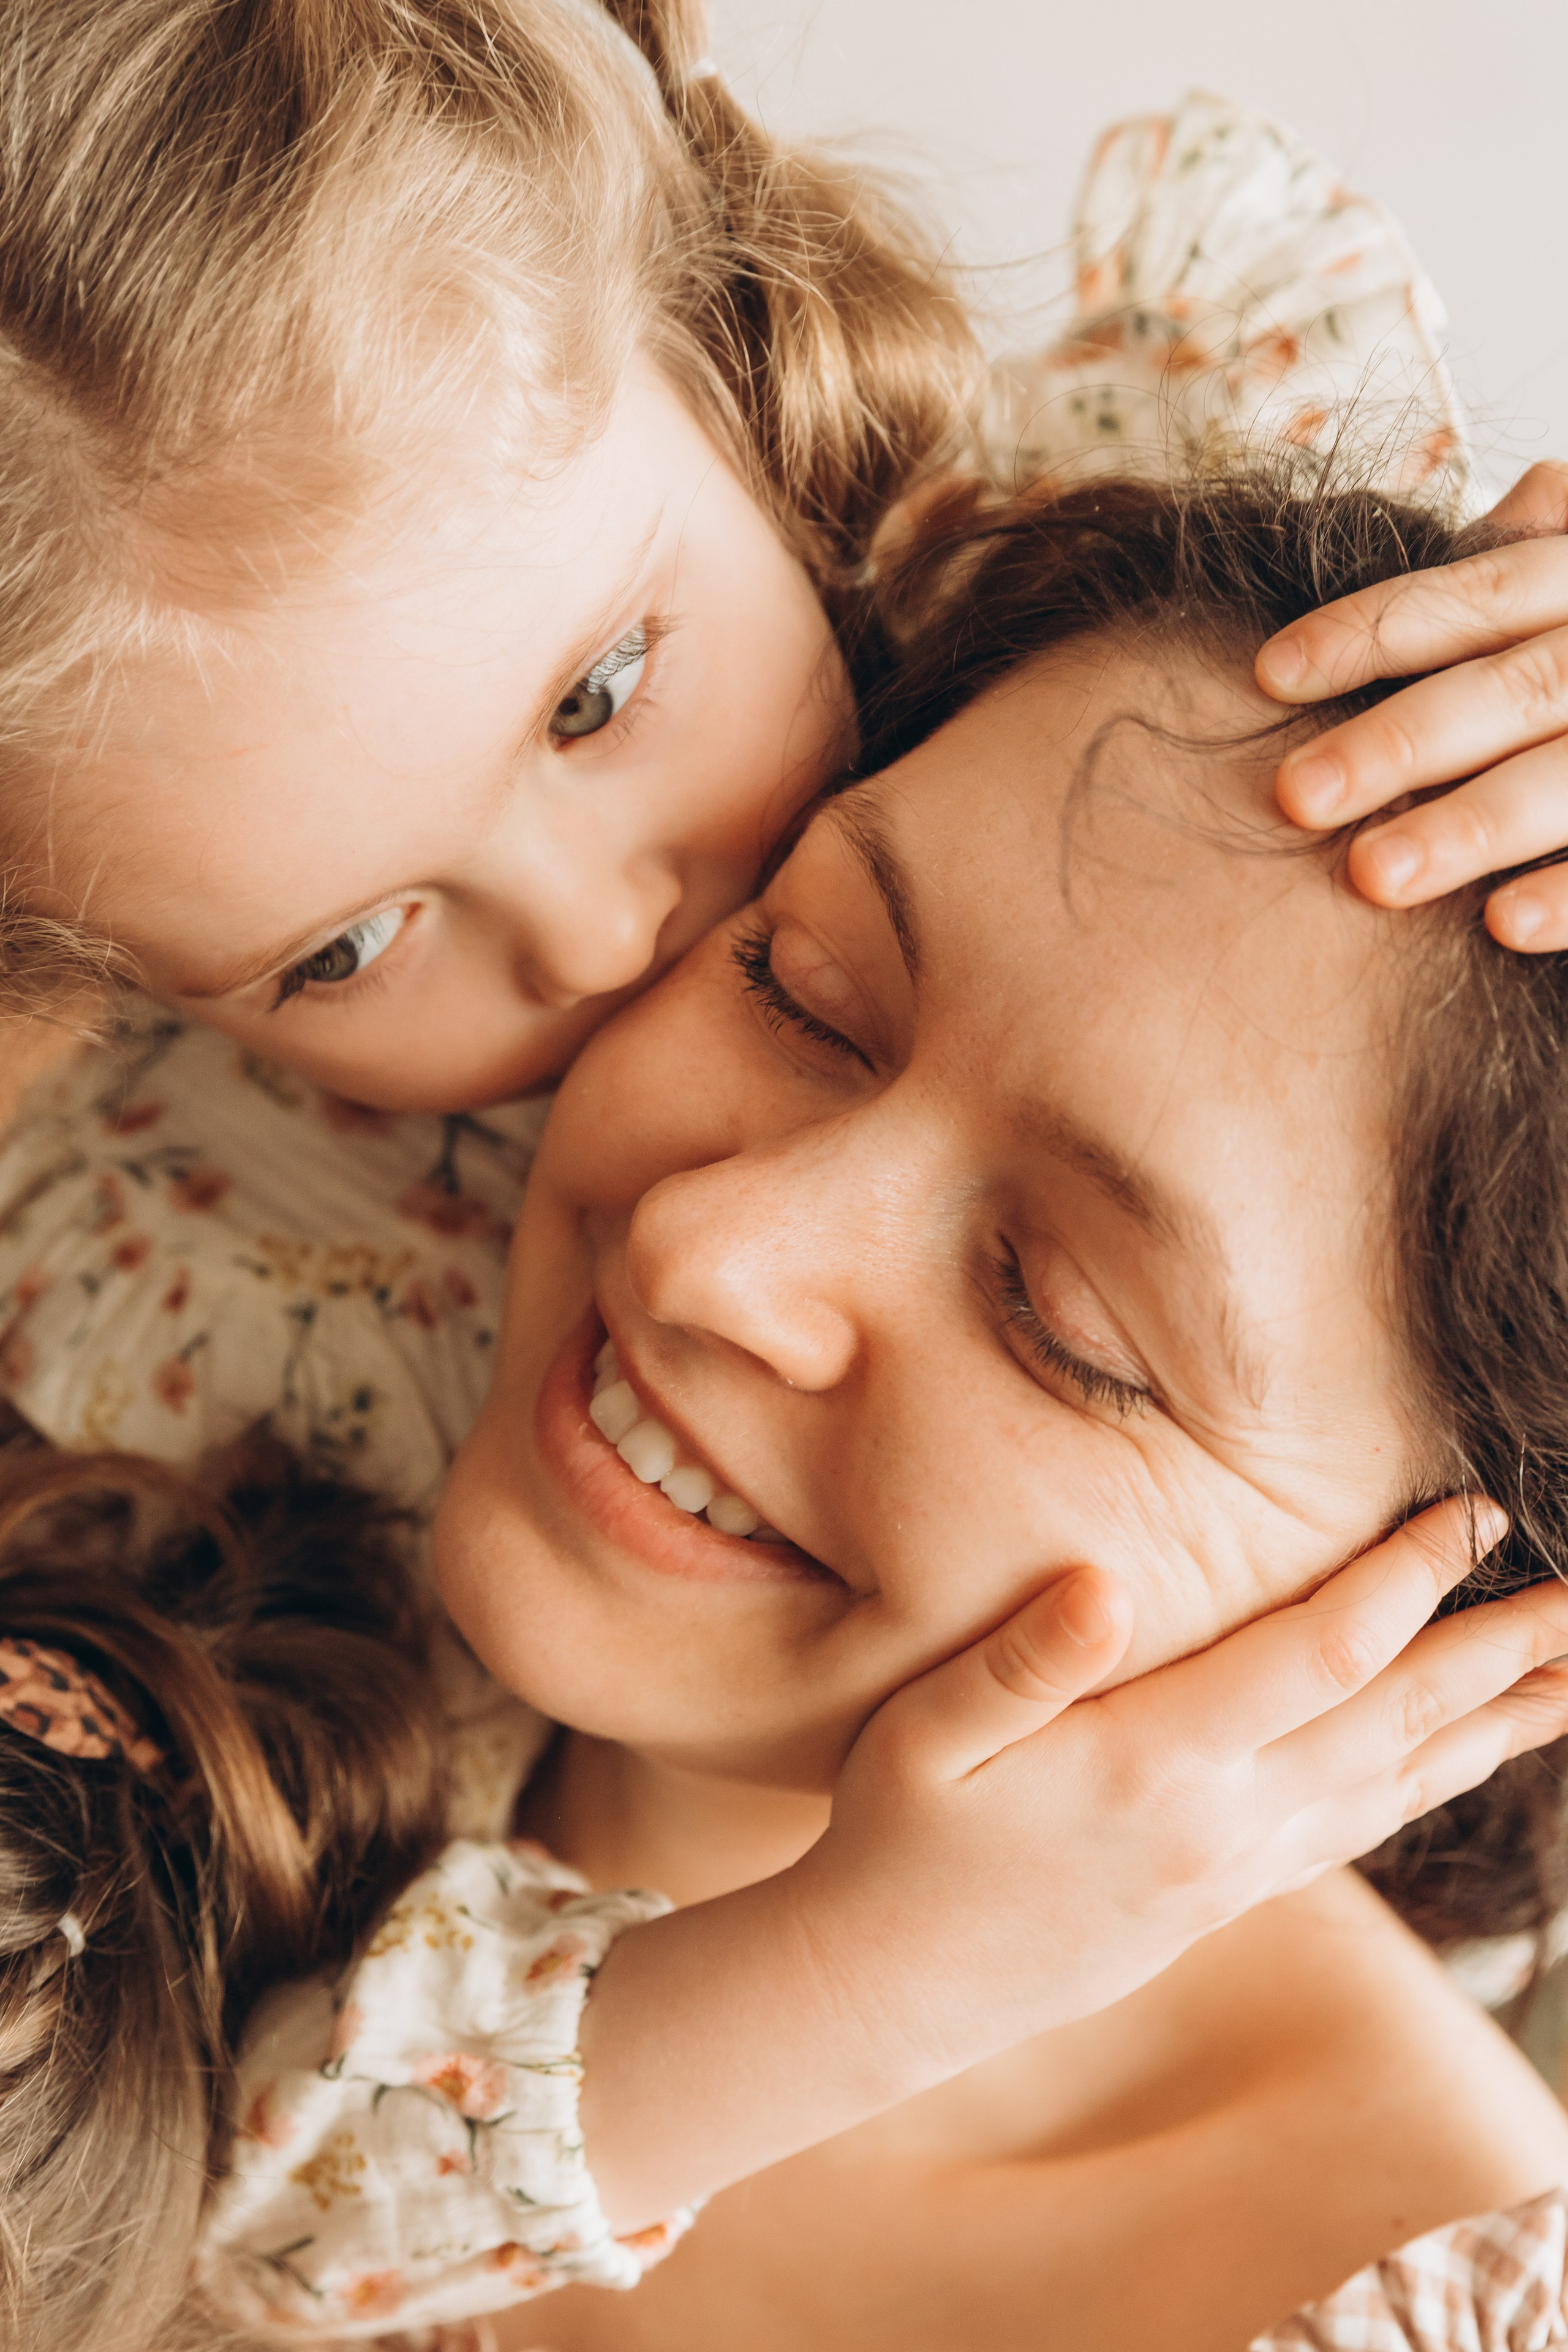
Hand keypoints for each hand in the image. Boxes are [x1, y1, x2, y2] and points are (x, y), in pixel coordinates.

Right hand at [807, 1497, 1567, 2063]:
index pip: (1319, 1655)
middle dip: (1499, 1657)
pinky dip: (1427, 1788)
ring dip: (1492, 1731)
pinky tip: (1458, 1763)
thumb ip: (1021, 1661)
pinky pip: (1357, 1831)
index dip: (1406, 1580)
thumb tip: (1104, 1584)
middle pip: (1394, 1723)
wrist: (892, 1989)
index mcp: (1154, 1763)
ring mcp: (1233, 1871)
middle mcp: (1220, 1824)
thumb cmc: (900, 1839)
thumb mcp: (926, 1735)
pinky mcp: (1227, 1899)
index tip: (1477, 1515)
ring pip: (1396, 1787)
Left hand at [1257, 463, 1567, 947]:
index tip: (1268, 675)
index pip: (1484, 592)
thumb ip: (1559, 553)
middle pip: (1519, 685)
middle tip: (1295, 795)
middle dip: (1405, 739)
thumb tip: (1518, 497)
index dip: (1375, 627)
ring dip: (1474, 825)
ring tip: (1371, 876)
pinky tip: (1504, 927)